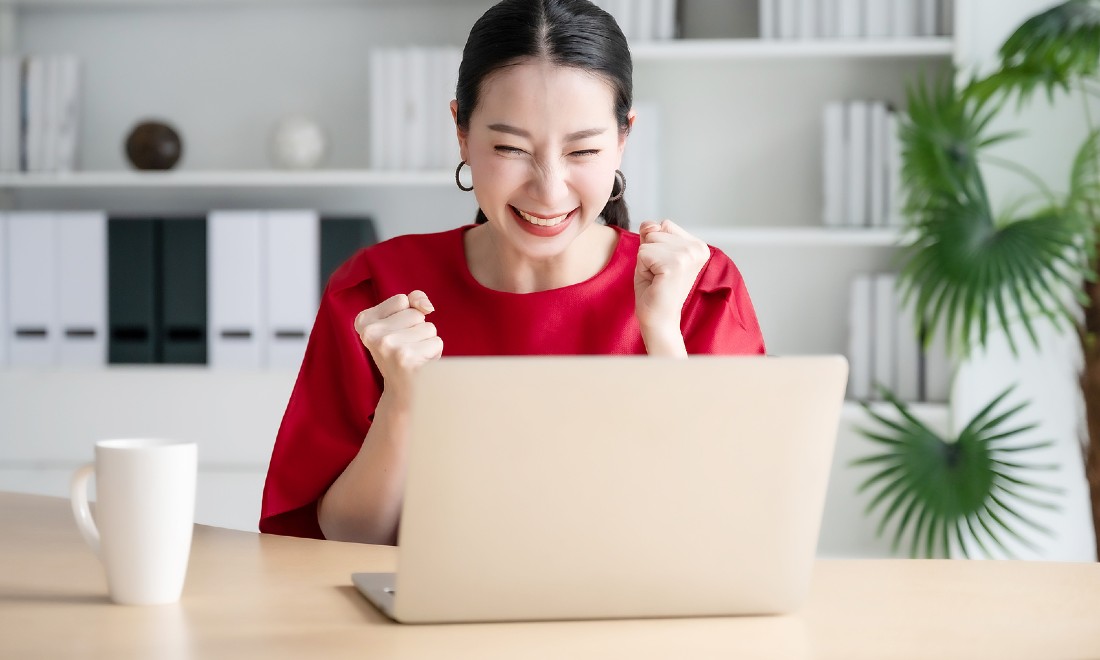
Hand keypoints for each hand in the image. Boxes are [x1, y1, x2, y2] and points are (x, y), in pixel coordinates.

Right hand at [354, 290, 441, 404]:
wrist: (402, 393)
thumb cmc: (403, 353)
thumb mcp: (400, 322)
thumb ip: (414, 301)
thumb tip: (427, 306)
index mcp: (364, 321)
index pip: (402, 300)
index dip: (407, 316)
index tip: (396, 335)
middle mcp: (371, 333)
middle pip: (416, 314)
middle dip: (418, 330)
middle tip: (406, 349)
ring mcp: (388, 346)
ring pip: (429, 328)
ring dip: (427, 343)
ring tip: (414, 357)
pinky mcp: (406, 359)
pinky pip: (436, 343)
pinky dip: (434, 354)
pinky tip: (420, 366)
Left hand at [634, 220, 709, 335]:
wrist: (658, 320)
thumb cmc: (655, 289)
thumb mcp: (652, 253)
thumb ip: (651, 233)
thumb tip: (650, 224)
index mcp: (698, 245)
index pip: (664, 225)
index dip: (655, 246)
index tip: (664, 268)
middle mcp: (697, 248)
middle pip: (656, 230)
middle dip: (649, 253)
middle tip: (659, 275)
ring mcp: (687, 255)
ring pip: (648, 241)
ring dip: (646, 261)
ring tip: (657, 278)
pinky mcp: (674, 265)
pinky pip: (643, 252)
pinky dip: (642, 268)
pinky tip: (655, 282)